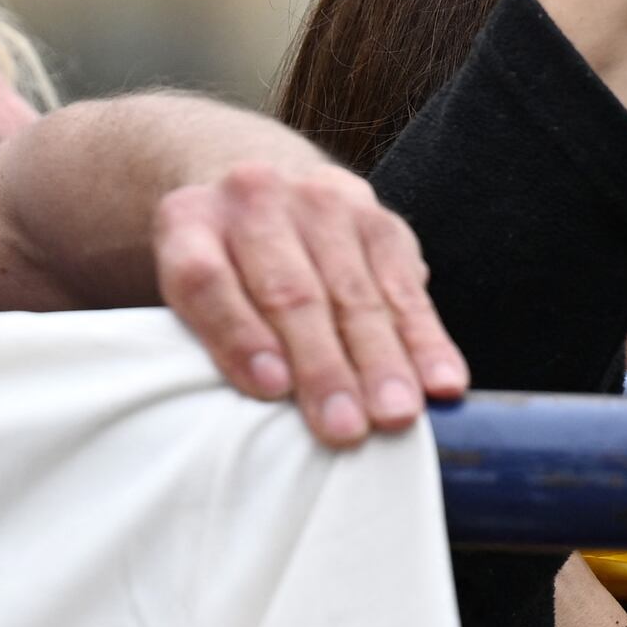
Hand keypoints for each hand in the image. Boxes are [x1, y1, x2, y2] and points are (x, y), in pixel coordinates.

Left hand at [153, 154, 465, 445]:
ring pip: (354, 293)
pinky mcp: (378, 220)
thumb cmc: (217, 276)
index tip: (271, 388)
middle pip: (290, 291)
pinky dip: (427, 341)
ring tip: (395, 416)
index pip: (207, 279)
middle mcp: (255, 199)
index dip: (238, 334)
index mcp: (188, 221)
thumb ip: (207, 338)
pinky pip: (406, 288)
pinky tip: (442, 382)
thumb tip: (266, 403)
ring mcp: (321, 202)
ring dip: (380, 362)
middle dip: (322, 366)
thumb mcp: (183, 297)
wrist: (258, 198)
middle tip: (345, 428)